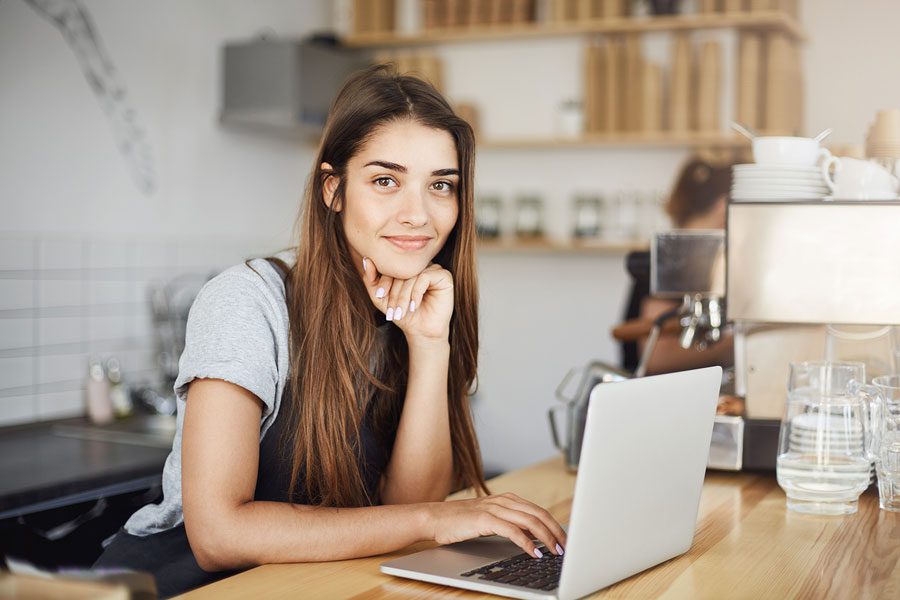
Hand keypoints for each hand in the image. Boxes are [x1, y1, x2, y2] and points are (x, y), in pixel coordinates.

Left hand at [362, 257, 453, 342]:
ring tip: (402, 311)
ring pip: (412, 275)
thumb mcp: (380, 298)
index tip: (380, 296)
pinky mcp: (444, 276)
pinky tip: (414, 305)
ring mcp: (433, 268)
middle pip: (402, 270)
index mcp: (406, 266)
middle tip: (392, 310)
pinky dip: (416, 292)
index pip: (391, 265)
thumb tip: (367, 260)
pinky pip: (425, 277)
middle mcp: (420, 265)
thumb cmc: (402, 313)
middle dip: (394, 292)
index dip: (383, 280)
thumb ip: (371, 279)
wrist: (421, 331)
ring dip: (404, 296)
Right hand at [425, 493, 566, 558]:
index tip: (565, 541)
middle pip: (539, 515)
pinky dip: (527, 543)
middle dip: (556, 532)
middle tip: (567, 548)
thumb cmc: (460, 522)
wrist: (434, 518)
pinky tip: (534, 554)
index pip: (539, 511)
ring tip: (556, 552)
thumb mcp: (491, 520)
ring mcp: (494, 508)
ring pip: (530, 521)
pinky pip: (513, 531)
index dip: (555, 526)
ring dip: (546, 538)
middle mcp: (504, 501)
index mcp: (507, 499)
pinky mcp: (485, 520)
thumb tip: (534, 537)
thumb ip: (511, 524)